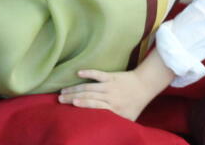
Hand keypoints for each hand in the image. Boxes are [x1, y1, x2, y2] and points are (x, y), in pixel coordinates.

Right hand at [58, 51, 174, 120]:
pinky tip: (79, 72)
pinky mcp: (111, 76)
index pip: (96, 105)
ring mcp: (110, 85)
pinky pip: (98, 74)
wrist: (145, 85)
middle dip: (73, 96)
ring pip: (90, 86)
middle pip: (88, 95)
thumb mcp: (128, 119)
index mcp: (114, 108)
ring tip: (63, 91)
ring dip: (75, 87)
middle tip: (60, 98)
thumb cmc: (135, 105)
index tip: (72, 103)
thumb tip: (103, 133)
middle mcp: (111, 96)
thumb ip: (115, 123)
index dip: (84, 103)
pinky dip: (88, 72)